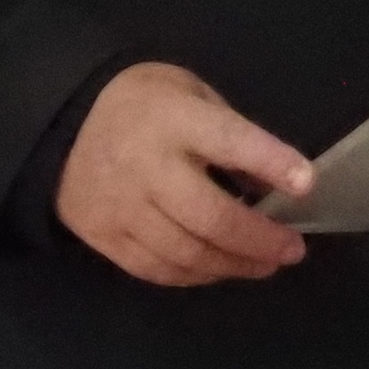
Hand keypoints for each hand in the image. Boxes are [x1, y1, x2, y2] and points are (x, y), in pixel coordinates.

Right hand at [55, 59, 315, 285]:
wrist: (61, 120)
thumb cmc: (142, 101)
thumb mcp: (190, 92)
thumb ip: (229, 132)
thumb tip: (270, 181)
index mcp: (175, 120)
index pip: (230, 142)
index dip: (272, 163)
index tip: (307, 184)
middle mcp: (148, 168)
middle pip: (210, 216)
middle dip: (259, 239)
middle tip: (292, 250)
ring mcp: (122, 208)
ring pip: (185, 252)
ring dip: (232, 265)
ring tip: (264, 264)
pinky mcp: (103, 236)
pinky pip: (154, 268)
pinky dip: (193, 276)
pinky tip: (218, 270)